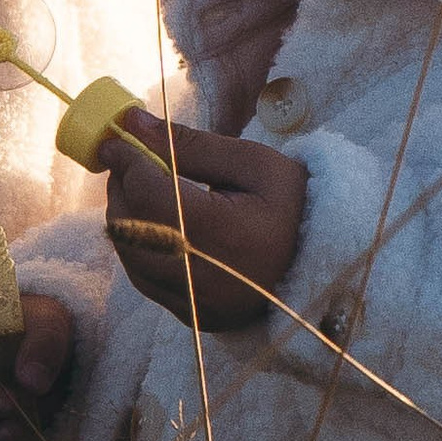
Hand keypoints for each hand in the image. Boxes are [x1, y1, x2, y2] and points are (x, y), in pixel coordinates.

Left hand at [100, 110, 309, 331]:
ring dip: (125, 218)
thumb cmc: (293, 205)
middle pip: (130, 227)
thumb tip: (133, 123)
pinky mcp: (192, 317)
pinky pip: (143, 280)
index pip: (150, 194)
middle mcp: (205, 278)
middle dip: (121, 188)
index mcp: (225, 235)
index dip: (126, 161)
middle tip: (130, 161)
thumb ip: (191, 145)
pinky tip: (155, 223)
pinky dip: (138, 247)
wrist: (325, 262)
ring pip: (129, 256)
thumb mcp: (253, 164)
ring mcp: (196, 303)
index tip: (116, 138)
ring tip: (142, 188)